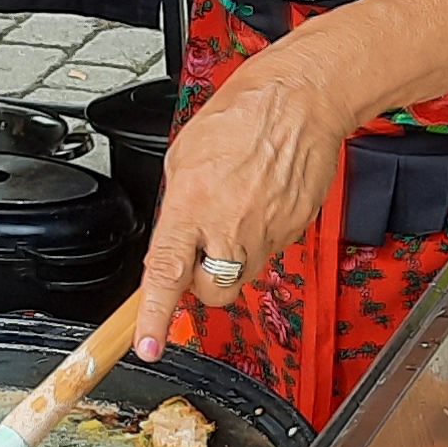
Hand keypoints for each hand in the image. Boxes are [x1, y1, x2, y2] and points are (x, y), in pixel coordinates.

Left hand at [132, 56, 351, 358]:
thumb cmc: (242, 115)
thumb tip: (175, 234)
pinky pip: (268, 252)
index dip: (153, 317)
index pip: (166, 274)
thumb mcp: (184, 155)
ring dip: (231, 259)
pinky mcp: (293, 232)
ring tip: (235, 213)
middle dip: (200, 285)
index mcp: (192, 204)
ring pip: (241, 276)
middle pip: (211, 293)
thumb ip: (176, 205)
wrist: (301, 101)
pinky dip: (258, 237)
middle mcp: (230, 227)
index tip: (146, 345)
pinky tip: (258, 201)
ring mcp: (267, 234)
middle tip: (200, 252)